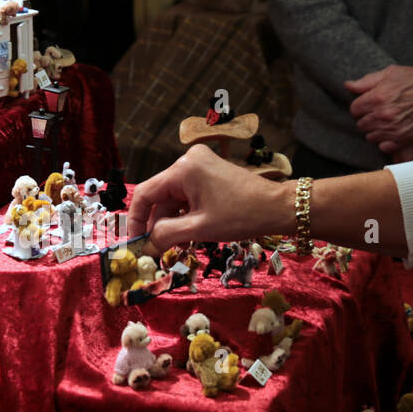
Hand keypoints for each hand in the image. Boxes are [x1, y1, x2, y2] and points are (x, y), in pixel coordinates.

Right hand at [126, 145, 292, 256]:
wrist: (278, 207)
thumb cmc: (241, 216)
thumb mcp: (199, 228)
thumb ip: (165, 235)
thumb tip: (145, 246)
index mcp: (183, 169)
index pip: (145, 193)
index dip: (136, 220)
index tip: (135, 242)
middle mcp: (188, 161)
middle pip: (160, 196)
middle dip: (156, 224)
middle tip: (154, 250)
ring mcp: (199, 165)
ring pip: (173, 198)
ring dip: (171, 222)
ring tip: (173, 246)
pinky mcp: (209, 173)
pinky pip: (186, 195)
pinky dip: (184, 214)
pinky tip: (186, 234)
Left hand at [345, 63, 412, 153]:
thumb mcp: (390, 73)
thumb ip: (366, 81)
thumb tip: (348, 85)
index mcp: (376, 98)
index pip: (354, 110)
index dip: (360, 107)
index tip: (367, 105)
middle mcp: (382, 115)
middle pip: (361, 124)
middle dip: (366, 118)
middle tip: (377, 113)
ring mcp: (393, 129)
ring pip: (370, 137)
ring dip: (374, 130)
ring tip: (385, 122)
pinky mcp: (403, 139)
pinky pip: (383, 147)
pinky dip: (385, 141)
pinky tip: (391, 132)